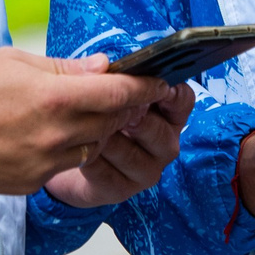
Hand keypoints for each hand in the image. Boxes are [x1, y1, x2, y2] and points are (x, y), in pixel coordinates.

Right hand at [0, 48, 171, 195]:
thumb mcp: (13, 62)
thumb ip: (63, 67)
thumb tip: (101, 67)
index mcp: (54, 97)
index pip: (117, 92)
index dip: (144, 87)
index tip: (159, 83)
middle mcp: (57, 133)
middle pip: (111, 121)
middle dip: (122, 107)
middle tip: (123, 94)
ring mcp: (46, 162)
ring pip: (92, 146)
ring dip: (96, 130)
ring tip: (79, 114)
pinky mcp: (33, 181)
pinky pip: (66, 164)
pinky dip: (69, 149)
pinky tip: (51, 135)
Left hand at [44, 82, 197, 207]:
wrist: (71, 159)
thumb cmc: (96, 116)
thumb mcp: (105, 93)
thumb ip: (109, 79)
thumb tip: (103, 64)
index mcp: (167, 115)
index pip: (183, 101)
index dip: (172, 93)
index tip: (159, 85)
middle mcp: (164, 144)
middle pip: (159, 131)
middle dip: (136, 117)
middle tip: (118, 107)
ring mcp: (145, 170)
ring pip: (131, 153)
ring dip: (108, 138)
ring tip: (88, 125)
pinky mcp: (121, 190)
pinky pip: (107, 174)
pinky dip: (91, 159)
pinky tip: (78, 147)